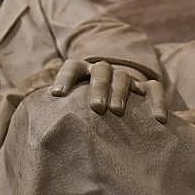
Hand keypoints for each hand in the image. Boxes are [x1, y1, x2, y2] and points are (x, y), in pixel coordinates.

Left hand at [50, 59, 166, 123]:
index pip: (73, 67)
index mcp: (84, 73)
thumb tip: (37, 127)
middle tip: (96, 107)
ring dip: (119, 92)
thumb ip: (59, 114)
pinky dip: (156, 101)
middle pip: (100, 70)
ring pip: (123, 77)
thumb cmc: (86, 115)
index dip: (64, 78)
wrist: (116, 109)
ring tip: (116, 111)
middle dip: (98, 87)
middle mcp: (104, 72)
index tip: (56, 94)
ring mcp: (126, 79)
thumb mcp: (72, 111)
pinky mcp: (146, 88)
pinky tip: (158, 119)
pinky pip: (154, 89)